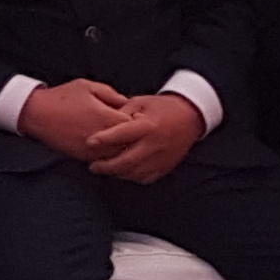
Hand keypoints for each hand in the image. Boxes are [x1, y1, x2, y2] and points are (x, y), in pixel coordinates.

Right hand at [16, 78, 134, 159]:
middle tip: (129, 130)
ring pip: (118, 155)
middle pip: (130, 143)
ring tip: (118, 140)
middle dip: (131, 137)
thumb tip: (127, 102)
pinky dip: (107, 155)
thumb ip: (111, 94)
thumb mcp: (88, 86)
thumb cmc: (62, 97)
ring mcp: (94, 149)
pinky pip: (104, 160)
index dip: (137, 121)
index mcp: (107, 117)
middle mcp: (103, 136)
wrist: (37, 114)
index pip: (135, 125)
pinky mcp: (84, 157)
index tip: (134, 116)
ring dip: (120, 148)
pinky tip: (104, 146)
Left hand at [85, 93, 202, 183]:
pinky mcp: (166, 166)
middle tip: (93, 166)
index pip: (122, 134)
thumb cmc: (160, 107)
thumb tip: (103, 123)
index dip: (104, 139)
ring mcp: (161, 158)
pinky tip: (123, 171)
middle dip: (106, 166)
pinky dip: (132, 177)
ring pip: (134, 173)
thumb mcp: (139, 102)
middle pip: (126, 161)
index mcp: (147, 126)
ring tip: (105, 168)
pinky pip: (145, 178)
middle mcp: (155, 144)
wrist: (190, 117)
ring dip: (117, 173)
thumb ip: (121, 112)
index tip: (89, 142)